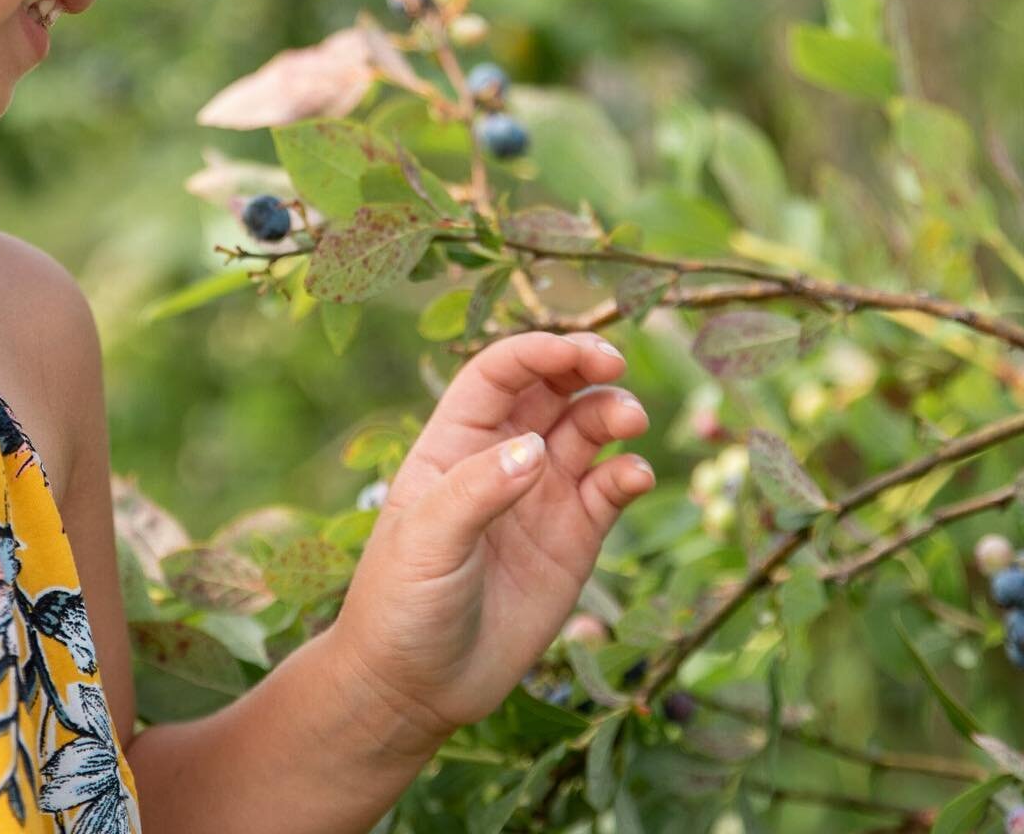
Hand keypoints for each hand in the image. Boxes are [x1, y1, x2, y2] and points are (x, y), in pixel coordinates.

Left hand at [326, 330, 652, 751]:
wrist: (416, 685)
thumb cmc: (401, 601)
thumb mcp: (426, 541)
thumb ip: (476, 491)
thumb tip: (534, 448)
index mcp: (454, 442)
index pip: (499, 373)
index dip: (538, 351)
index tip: (578, 352)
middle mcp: (501, 457)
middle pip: (550, 388)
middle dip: (584, 366)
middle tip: (615, 366)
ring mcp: (541, 495)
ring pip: (587, 429)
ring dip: (612, 413)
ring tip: (630, 422)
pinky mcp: (574, 537)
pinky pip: (610, 487)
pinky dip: (630, 472)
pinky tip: (634, 477)